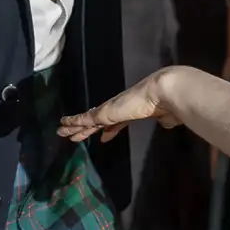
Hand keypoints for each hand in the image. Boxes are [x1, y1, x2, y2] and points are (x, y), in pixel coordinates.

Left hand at [58, 68, 182, 144]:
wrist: (162, 93)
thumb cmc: (165, 104)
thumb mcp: (166, 115)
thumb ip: (165, 119)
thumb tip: (167, 121)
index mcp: (132, 111)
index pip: (117, 122)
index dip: (110, 130)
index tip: (104, 136)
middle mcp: (118, 109)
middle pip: (98, 120)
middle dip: (86, 128)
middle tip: (74, 135)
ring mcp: (110, 110)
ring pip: (87, 120)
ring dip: (74, 126)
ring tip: (62, 131)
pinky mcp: (103, 113)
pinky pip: (84, 119)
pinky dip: (73, 122)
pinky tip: (63, 125)